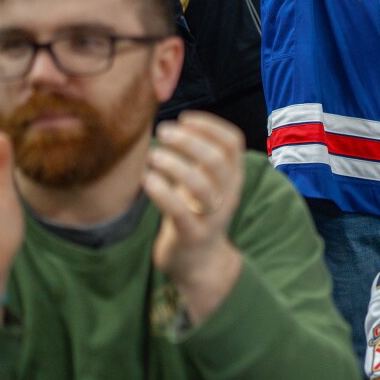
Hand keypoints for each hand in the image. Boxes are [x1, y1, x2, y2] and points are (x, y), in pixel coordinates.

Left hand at [143, 112, 246, 322]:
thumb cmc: (194, 212)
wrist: (199, 261)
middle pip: (218, 160)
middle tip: (162, 131)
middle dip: (190, 141)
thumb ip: (198, 157)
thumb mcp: (204, 182)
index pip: (233, 143)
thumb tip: (175, 123)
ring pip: (202, 186)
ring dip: (176, 165)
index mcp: (233, 176)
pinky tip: (147, 180)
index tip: (184, 117)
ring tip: (153, 156)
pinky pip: (181, 212)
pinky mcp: (193, 235)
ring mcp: (213, 216)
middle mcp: (228, 194)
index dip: (210, 125)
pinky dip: (163, 193)